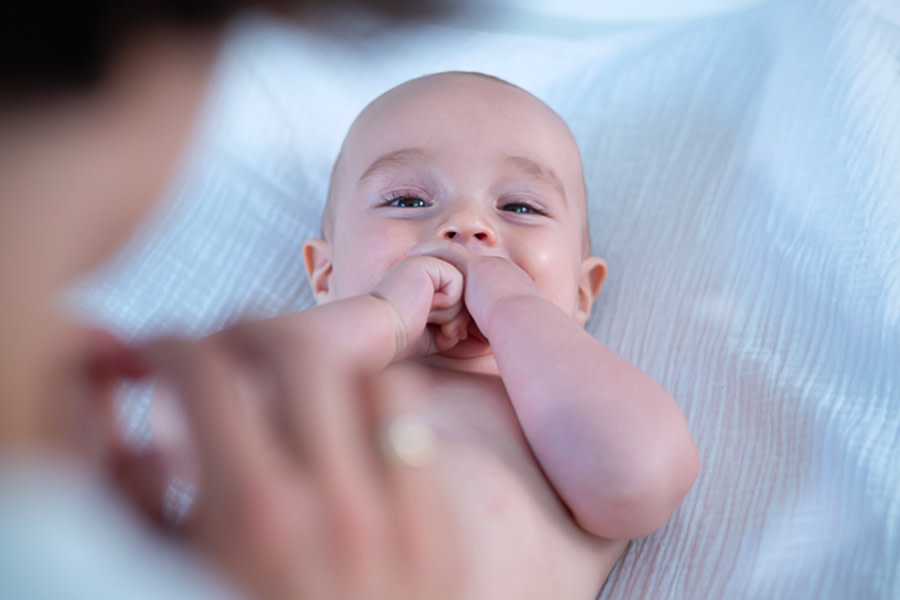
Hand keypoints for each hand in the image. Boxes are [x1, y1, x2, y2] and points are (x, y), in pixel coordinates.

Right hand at [116, 325, 460, 599]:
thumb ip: (128, 496)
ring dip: (324, 362)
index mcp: (248, 516)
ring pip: (372, 374)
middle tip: (225, 345)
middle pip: (296, 350)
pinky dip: (379, 402)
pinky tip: (349, 423)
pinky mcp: (438, 530)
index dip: (168, 344)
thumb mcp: (161, 573)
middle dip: (247, 328)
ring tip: (292, 381)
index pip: (204, 372)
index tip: (159, 354)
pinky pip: (417, 425)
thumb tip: (121, 412)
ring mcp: (396, 513)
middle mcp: (330, 503)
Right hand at [370, 255, 469, 359]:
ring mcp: (425, 263)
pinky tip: (425, 305)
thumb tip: (470, 326)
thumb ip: (453, 323)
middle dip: (455, 320)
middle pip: (464, 296)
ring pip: (463, 291)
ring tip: (424, 316)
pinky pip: (457, 282)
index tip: (438, 334)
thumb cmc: (402, 337)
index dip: (454, 322)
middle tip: (434, 328)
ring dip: (449, 314)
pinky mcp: (428, 263)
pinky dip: (446, 302)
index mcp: (423, 283)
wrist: (379, 330)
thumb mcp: (435, 332)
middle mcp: (424, 270)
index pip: (458, 301)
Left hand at [405, 241, 540, 337]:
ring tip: (412, 253)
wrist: (524, 323)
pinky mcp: (478, 266)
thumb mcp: (503, 329)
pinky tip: (413, 251)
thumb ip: (487, 329)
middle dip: (448, 264)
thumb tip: (474, 339)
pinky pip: (450, 252)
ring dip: (435, 254)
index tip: (448, 286)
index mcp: (512, 285)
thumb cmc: (517, 336)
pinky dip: (431, 250)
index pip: (484, 278)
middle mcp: (502, 270)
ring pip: (457, 254)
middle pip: (469, 264)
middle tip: (425, 265)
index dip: (464, 281)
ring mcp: (490, 264)